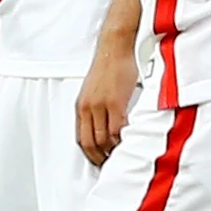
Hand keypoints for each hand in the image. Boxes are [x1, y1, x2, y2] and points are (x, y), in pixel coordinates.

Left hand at [76, 46, 136, 165]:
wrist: (115, 47)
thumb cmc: (109, 65)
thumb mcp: (95, 89)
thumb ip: (96, 107)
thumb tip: (104, 124)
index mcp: (81, 105)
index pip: (81, 138)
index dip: (90, 154)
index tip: (100, 161)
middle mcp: (88, 107)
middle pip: (92, 142)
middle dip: (101, 157)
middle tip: (112, 164)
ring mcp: (101, 105)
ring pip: (105, 139)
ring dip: (114, 150)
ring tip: (123, 155)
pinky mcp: (116, 102)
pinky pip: (118, 128)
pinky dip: (123, 139)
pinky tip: (129, 141)